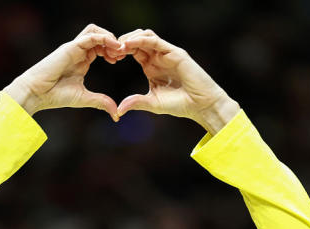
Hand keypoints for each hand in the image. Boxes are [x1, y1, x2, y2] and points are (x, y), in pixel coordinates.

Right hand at [4, 24, 121, 120]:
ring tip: (118, 49)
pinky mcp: (70, 47)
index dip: (113, 51)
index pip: (100, 47)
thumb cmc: (55, 95)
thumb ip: (101, 102)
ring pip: (94, 31)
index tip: (120, 60)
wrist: (36, 93)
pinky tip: (112, 47)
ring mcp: (73, 48)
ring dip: (109, 37)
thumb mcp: (84, 98)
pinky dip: (103, 38)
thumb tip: (116, 114)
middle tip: (122, 54)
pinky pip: (90, 36)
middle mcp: (78, 51)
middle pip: (99, 35)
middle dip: (113, 42)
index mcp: (82, 60)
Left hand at [116, 29, 239, 133]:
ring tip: (118, 46)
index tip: (108, 57)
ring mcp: (167, 53)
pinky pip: (155, 40)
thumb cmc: (180, 104)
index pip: (133, 51)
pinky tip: (129, 44)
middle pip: (137, 40)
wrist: (200, 105)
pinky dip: (141, 40)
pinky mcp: (175, 52)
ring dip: (130, 38)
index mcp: (151, 66)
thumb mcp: (152, 103)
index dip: (120, 51)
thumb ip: (136, 102)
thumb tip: (118, 111)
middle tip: (110, 50)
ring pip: (145, 35)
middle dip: (122, 42)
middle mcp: (158, 57)